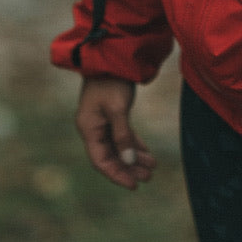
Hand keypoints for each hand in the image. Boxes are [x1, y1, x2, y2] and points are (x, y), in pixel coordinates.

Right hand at [75, 76, 155, 190]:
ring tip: (152, 167)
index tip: (134, 185)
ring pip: (118, 147)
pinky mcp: (111, 114)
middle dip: (129, 168)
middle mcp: (93, 128)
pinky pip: (122, 136)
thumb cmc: (111, 82)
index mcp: (89, 128)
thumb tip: (128, 161)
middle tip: (148, 177)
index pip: (100, 160)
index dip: (117, 175)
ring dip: (134, 157)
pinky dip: (134, 144)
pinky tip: (146, 153)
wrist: (111, 57)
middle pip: (110, 156)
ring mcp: (102, 121)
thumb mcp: (117, 108)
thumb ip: (122, 135)